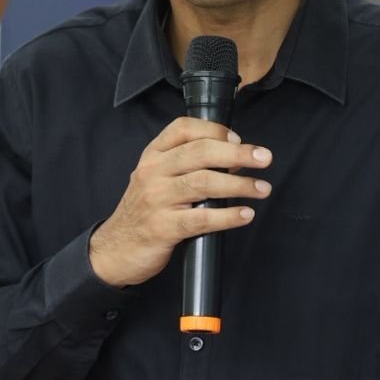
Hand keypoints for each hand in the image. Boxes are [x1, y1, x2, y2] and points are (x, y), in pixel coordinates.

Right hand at [90, 116, 271, 287]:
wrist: (115, 250)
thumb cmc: (144, 212)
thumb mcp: (158, 180)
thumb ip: (189, 166)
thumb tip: (236, 159)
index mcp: (153, 156)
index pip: (183, 129)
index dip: (214, 130)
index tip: (239, 138)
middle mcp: (153, 173)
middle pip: (200, 152)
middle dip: (238, 153)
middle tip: (264, 158)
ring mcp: (156, 199)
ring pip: (204, 183)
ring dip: (239, 184)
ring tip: (261, 189)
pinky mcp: (163, 227)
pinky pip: (201, 219)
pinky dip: (227, 216)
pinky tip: (244, 215)